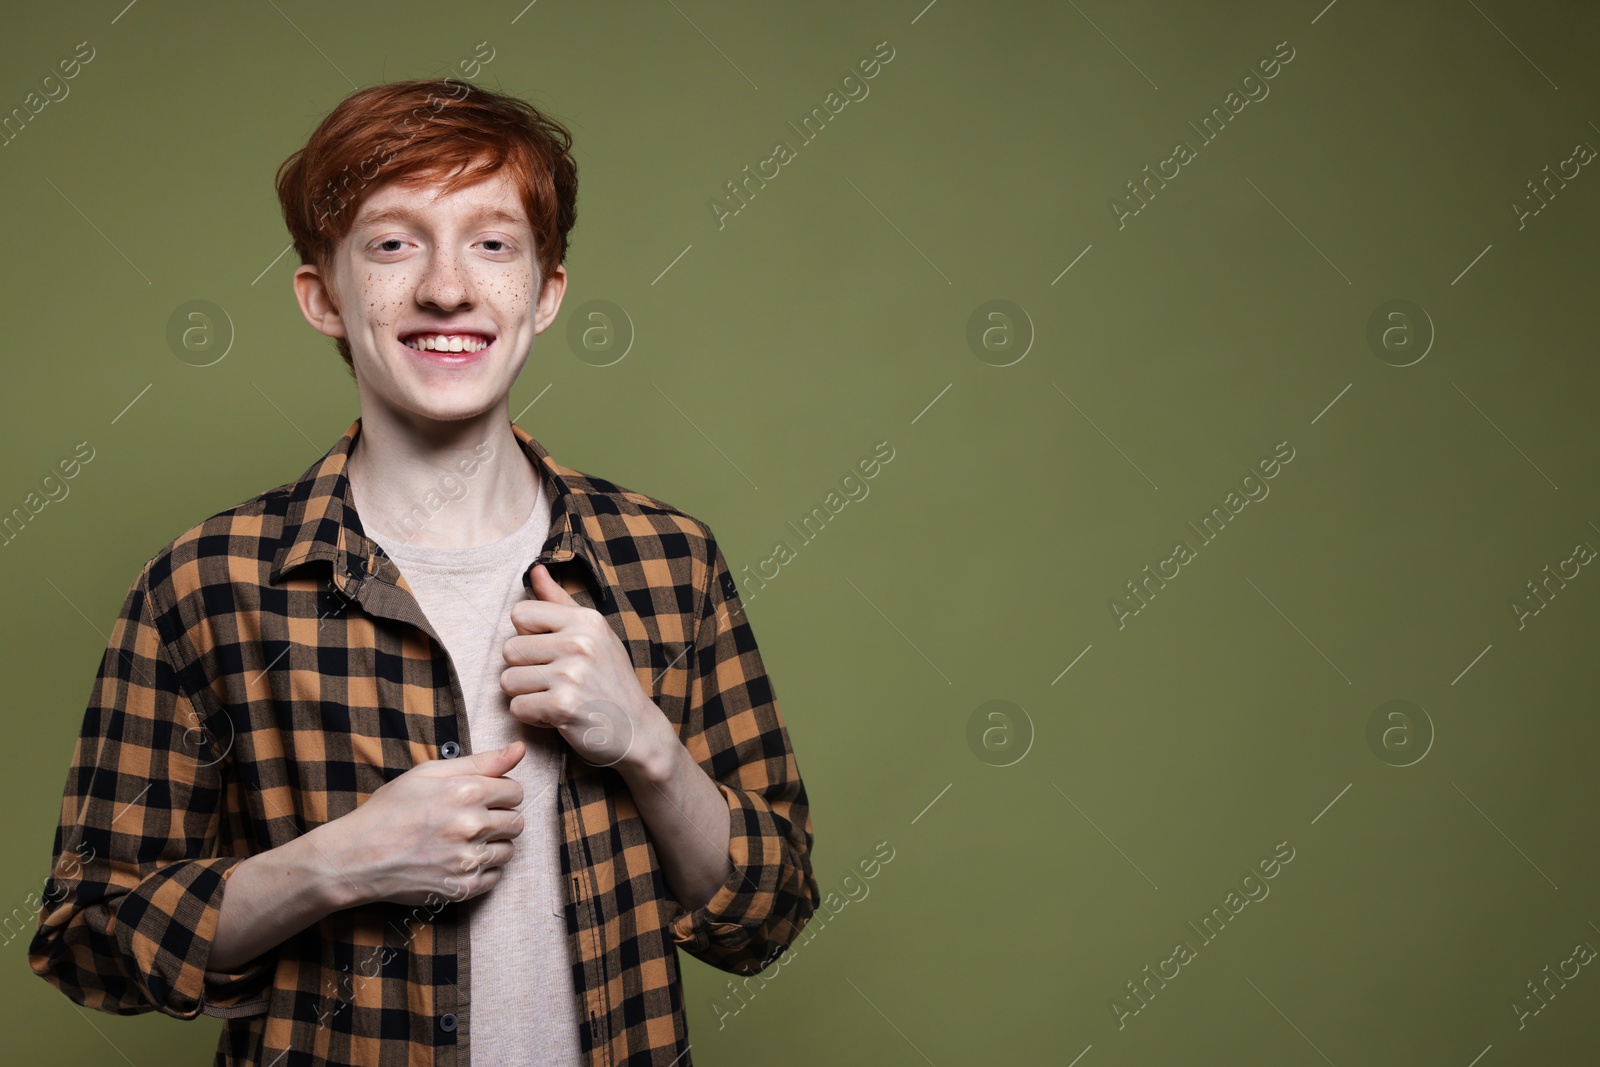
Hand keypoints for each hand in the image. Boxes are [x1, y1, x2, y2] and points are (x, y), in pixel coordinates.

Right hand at [314, 741, 526, 906]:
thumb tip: (520, 749)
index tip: (483, 798)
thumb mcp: (429, 773)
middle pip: (516, 821)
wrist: (357, 856)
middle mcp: (473, 825)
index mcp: (468, 792)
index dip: (501, 793)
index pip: (515, 791)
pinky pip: (495, 876)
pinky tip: (460, 860)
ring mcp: (468, 859)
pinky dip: (484, 869)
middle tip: (471, 820)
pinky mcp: (462, 887)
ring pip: (509, 850)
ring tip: (464, 841)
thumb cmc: (390, 810)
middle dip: (499, 818)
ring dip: (493, 844)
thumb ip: (481, 761)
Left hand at [499, 563, 670, 774]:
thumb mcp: (593, 635)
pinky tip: (556, 715)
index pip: (521, 613)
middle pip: (509, 649)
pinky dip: (532, 716)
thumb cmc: (610, 680)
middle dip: (524, 669)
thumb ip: (559, 602)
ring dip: (525, 694)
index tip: (549, 652)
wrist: (636, 730)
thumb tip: (535, 570)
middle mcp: (580, 643)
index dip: (527, 636)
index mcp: (586, 620)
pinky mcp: (563, 706)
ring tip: (554, 697)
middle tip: (553, 681)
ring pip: (508, 680)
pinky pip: (517, 708)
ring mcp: (572, 675)